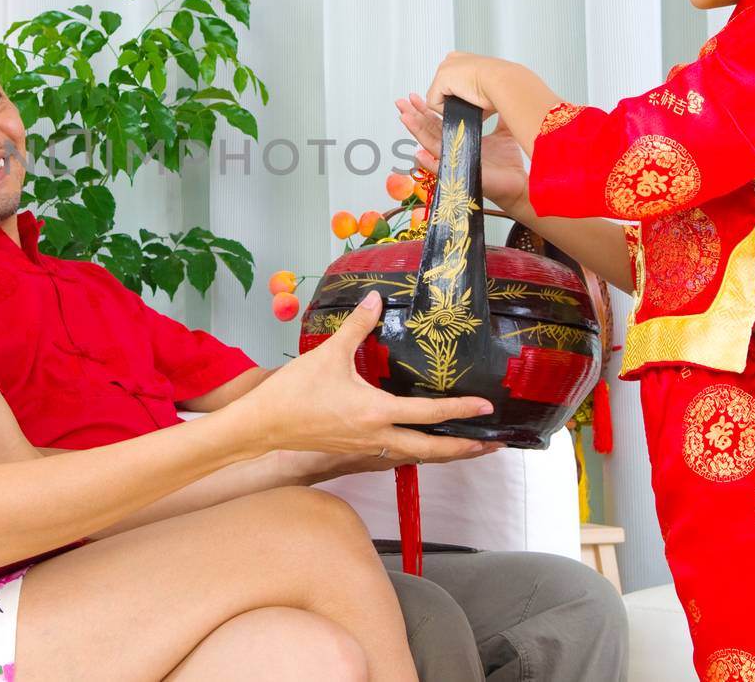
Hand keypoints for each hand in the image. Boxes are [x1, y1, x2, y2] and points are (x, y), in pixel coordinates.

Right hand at [240, 291, 499, 463]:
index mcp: (375, 412)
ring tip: (466, 447)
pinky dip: (416, 451)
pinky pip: (395, 454)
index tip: (486, 407)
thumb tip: (376, 298)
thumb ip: (357, 326)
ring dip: (442, 453)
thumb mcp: (328, 354)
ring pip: (413, 456)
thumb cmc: (294, 391)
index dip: (460, 410)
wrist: (263, 424)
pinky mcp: (354, 450)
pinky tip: (420, 442)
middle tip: (491, 445)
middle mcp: (376, 436)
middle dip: (462, 448)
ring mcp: (365, 447)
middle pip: (429, 450)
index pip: (428, 414)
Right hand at [395, 95, 528, 210]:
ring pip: (430, 145)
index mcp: (458, 140)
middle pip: (427, 131)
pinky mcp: (459, 175)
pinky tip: (418, 154)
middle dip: (413, 116)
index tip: (414, 96)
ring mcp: (453, 163)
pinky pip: (440, 169)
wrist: (517, 183)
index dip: (425, 110)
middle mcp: (452, 151)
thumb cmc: (508, 163)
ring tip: (404, 117)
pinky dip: (428, 163)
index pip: (437, 123)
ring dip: (416, 132)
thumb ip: (498, 117)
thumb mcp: (503, 133)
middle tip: (400, 102)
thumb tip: (501, 98)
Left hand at [425, 51, 496, 113]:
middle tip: (471, 103)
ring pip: (437, 97)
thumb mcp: (486, 89)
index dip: (458, 96)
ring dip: (451, 106)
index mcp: (464, 60)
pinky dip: (446, 110)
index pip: (451, 83)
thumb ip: (473, 96)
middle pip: (442, 90)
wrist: (504, 82)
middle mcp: (452, 60)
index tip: (471, 101)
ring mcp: (445, 67)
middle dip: (453, 101)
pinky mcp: (440, 78)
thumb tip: (473, 110)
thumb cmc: (503, 85)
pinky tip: (463, 104)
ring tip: (469, 103)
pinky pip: (433, 103)